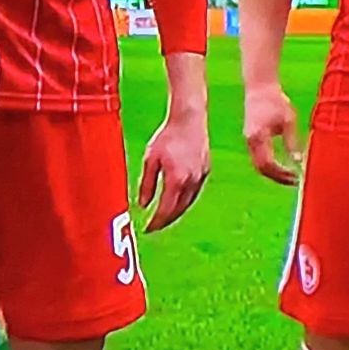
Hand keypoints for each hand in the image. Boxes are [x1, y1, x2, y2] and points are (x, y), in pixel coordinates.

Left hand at [139, 101, 209, 230]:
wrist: (188, 120)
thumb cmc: (168, 136)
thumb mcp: (150, 160)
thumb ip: (146, 184)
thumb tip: (143, 204)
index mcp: (177, 180)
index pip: (166, 210)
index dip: (156, 222)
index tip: (147, 229)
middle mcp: (191, 181)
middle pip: (178, 210)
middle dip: (166, 220)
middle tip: (154, 226)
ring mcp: (201, 177)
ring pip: (188, 203)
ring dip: (175, 212)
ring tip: (164, 216)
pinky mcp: (205, 171)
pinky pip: (194, 193)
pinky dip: (184, 200)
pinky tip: (176, 200)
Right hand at [243, 84, 301, 185]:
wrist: (259, 87)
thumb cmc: (276, 101)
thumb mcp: (288, 121)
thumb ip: (291, 142)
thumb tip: (298, 162)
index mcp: (258, 137)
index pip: (268, 164)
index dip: (281, 174)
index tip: (296, 177)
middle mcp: (250, 141)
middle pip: (261, 169)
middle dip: (277, 177)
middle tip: (294, 181)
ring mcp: (248, 140)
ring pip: (258, 165)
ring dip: (273, 173)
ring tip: (290, 176)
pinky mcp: (250, 138)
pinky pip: (257, 157)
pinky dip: (268, 165)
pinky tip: (282, 167)